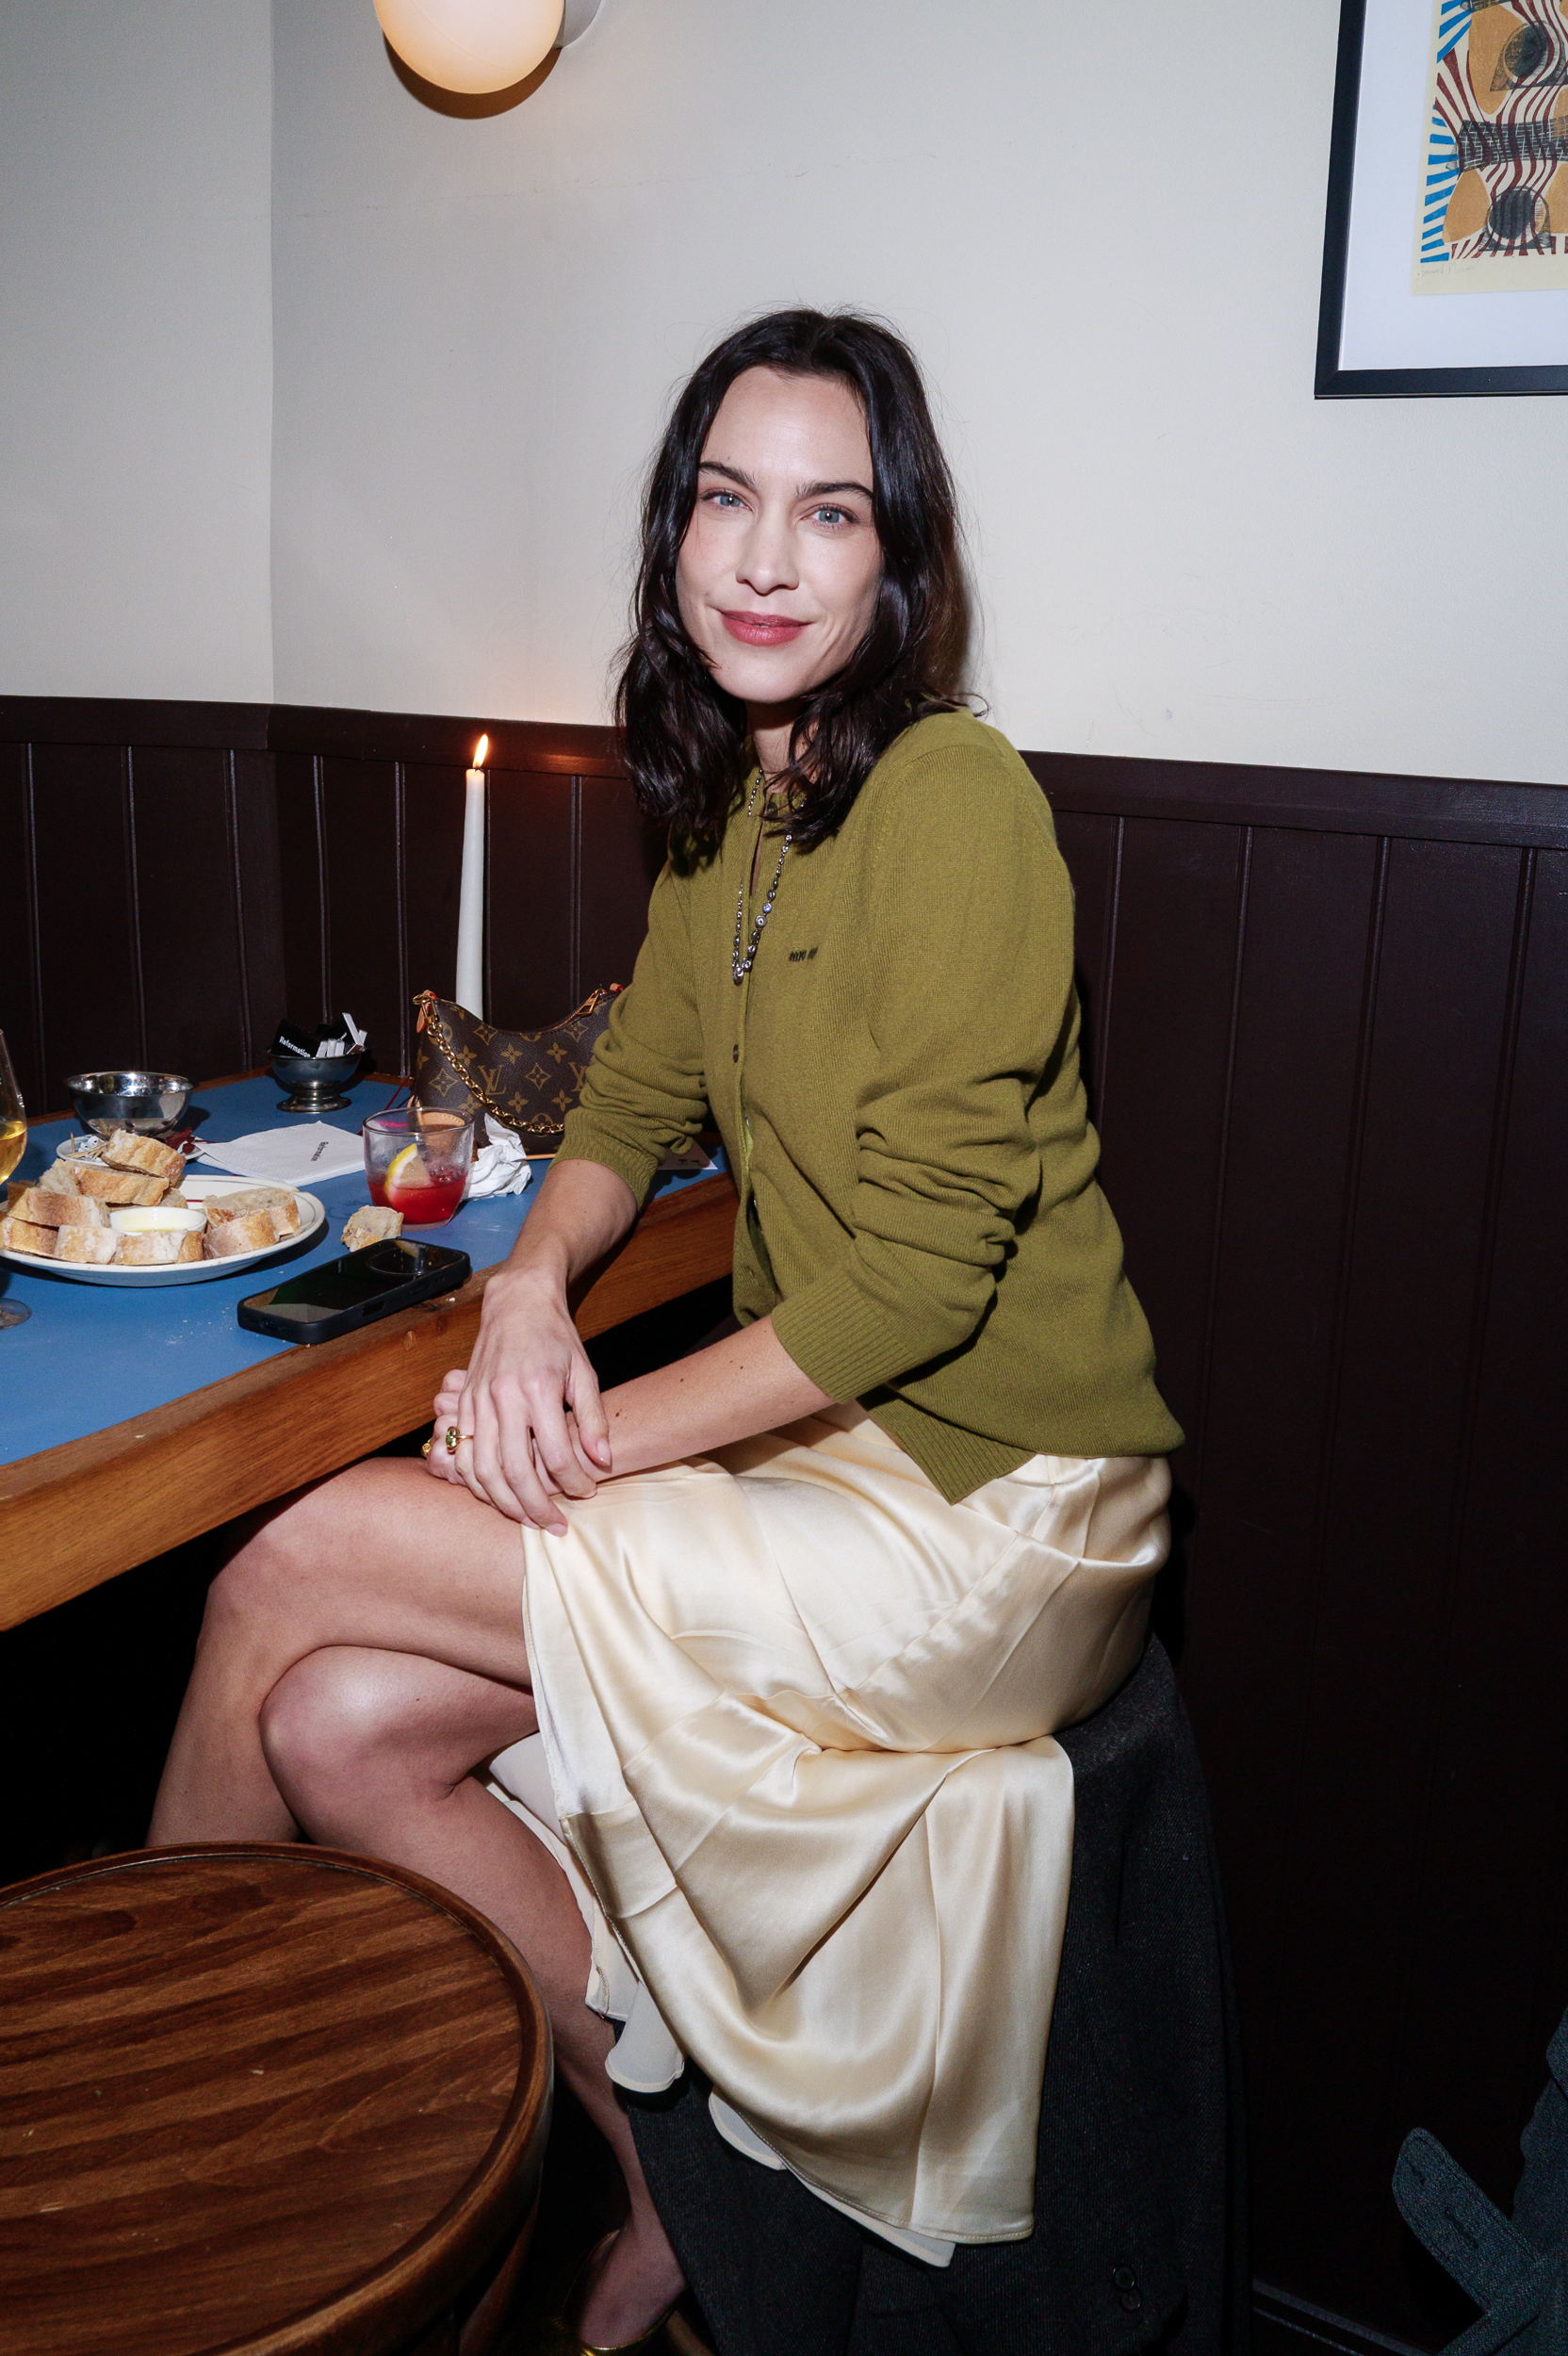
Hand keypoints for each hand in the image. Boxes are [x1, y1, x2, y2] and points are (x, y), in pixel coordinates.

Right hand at [438, 1267, 611, 1530]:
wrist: (516, 1302)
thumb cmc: (555, 1337)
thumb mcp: (584, 1372)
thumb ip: (593, 1419)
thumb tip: (602, 1461)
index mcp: (539, 1388)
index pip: (556, 1453)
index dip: (573, 1482)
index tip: (587, 1494)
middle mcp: (504, 1397)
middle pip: (515, 1471)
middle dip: (536, 1507)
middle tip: (556, 1526)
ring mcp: (478, 1401)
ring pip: (482, 1469)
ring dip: (504, 1502)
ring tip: (527, 1519)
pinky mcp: (463, 1403)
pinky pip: (462, 1454)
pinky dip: (475, 1483)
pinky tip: (496, 1496)